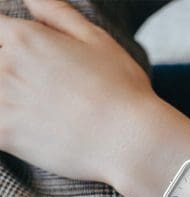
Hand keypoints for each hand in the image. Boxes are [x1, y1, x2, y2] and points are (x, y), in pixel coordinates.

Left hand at [0, 0, 154, 182]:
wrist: (130, 141)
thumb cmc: (123, 92)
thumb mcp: (98, 41)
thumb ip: (58, 14)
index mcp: (26, 39)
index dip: (4, 40)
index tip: (19, 54)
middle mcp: (7, 66)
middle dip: (6, 69)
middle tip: (38, 88)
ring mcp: (3, 102)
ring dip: (4, 96)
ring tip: (31, 106)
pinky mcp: (6, 136)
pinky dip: (3, 127)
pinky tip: (22, 129)